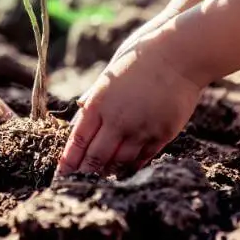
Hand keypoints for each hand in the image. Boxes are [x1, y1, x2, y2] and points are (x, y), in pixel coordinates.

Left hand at [56, 26, 204, 176]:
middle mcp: (117, 120)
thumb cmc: (140, 58)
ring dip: (109, 171)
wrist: (178, 54)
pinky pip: (144, 157)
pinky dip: (133, 164)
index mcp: (99, 103)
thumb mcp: (109, 75)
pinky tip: (126, 169)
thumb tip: (80, 116)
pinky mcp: (162, 133)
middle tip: (78, 185)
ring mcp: (141, 129)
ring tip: (101, 180)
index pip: (78, 140)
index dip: (69, 161)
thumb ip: (95, 98)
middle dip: (86, 173)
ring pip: (120, 161)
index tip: (62, 174)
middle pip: (96, 157)